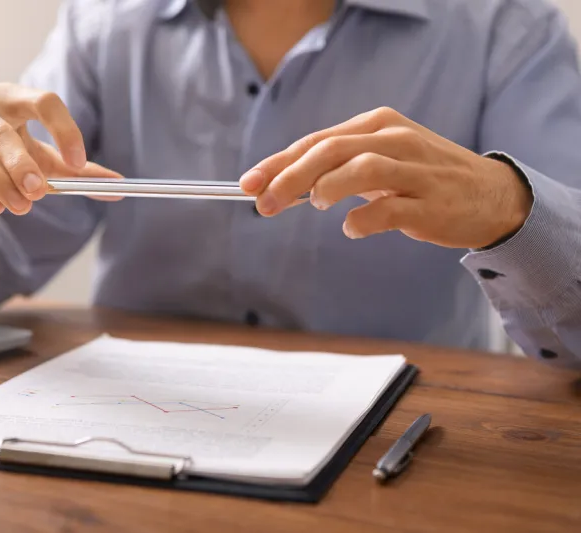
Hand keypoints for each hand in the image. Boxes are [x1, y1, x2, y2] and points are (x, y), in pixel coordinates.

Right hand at [0, 82, 120, 214]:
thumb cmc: (2, 155)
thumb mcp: (43, 159)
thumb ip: (78, 172)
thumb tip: (119, 187)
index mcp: (10, 98)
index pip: (42, 100)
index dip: (63, 129)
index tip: (77, 162)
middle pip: (1, 132)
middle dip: (22, 165)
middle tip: (40, 193)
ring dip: (0, 183)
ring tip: (20, 206)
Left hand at [239, 107, 532, 248]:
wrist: (490, 195)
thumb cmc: (421, 178)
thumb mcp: (380, 160)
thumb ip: (335, 167)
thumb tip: (281, 184)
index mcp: (377, 124)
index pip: (317, 140)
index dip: (278, 162)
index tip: (248, 184)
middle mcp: (395, 139)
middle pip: (332, 150)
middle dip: (290, 177)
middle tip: (263, 203)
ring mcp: (415, 170)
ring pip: (361, 168)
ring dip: (327, 187)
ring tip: (314, 205)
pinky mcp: (430, 202)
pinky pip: (389, 209)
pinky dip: (363, 220)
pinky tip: (353, 228)